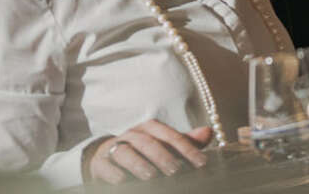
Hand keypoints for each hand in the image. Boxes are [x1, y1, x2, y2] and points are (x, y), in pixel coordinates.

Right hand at [85, 120, 211, 183]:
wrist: (107, 159)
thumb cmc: (144, 153)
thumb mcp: (165, 147)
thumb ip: (186, 142)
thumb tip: (208, 133)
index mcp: (151, 128)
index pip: (171, 136)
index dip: (187, 149)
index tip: (201, 164)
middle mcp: (133, 134)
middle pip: (149, 142)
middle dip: (163, 156)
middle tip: (176, 171)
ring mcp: (114, 147)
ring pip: (126, 152)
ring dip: (139, 164)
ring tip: (151, 176)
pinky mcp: (100, 162)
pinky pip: (106, 165)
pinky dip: (114, 173)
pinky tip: (122, 181)